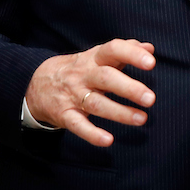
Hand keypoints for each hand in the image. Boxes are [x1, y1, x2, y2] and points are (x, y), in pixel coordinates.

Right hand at [25, 38, 156, 146]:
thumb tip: (150, 48)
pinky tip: (108, 141)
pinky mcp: (64, 115)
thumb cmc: (80, 69)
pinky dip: (91, 134)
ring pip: (96, 104)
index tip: (151, 62)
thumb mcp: (98, 56)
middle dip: (129, 88)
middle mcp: (84, 75)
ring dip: (119, 113)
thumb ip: (125, 51)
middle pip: (106, 78)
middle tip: (150, 98)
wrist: (38, 83)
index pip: (112, 50)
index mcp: (94, 58)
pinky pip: (77, 125)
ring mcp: (73, 96)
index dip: (132, 54)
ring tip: (141, 119)